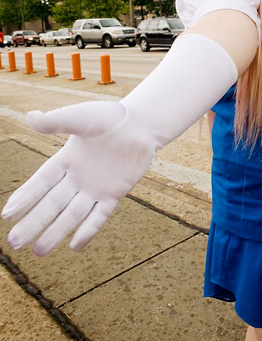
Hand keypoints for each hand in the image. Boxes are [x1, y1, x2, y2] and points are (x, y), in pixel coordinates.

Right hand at [1, 101, 157, 255]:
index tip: (8, 215)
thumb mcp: (80, 117)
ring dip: (56, 232)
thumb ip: (57, 121)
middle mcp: (77, 178)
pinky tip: (75, 246)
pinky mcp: (115, 193)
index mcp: (66, 159)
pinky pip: (100, 215)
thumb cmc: (109, 116)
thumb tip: (29, 117)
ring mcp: (96, 187)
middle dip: (34, 223)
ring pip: (72, 215)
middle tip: (15, 243)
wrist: (140, 123)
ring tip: (38, 252)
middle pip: (52, 204)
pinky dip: (88, 230)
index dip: (25, 198)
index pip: (41, 183)